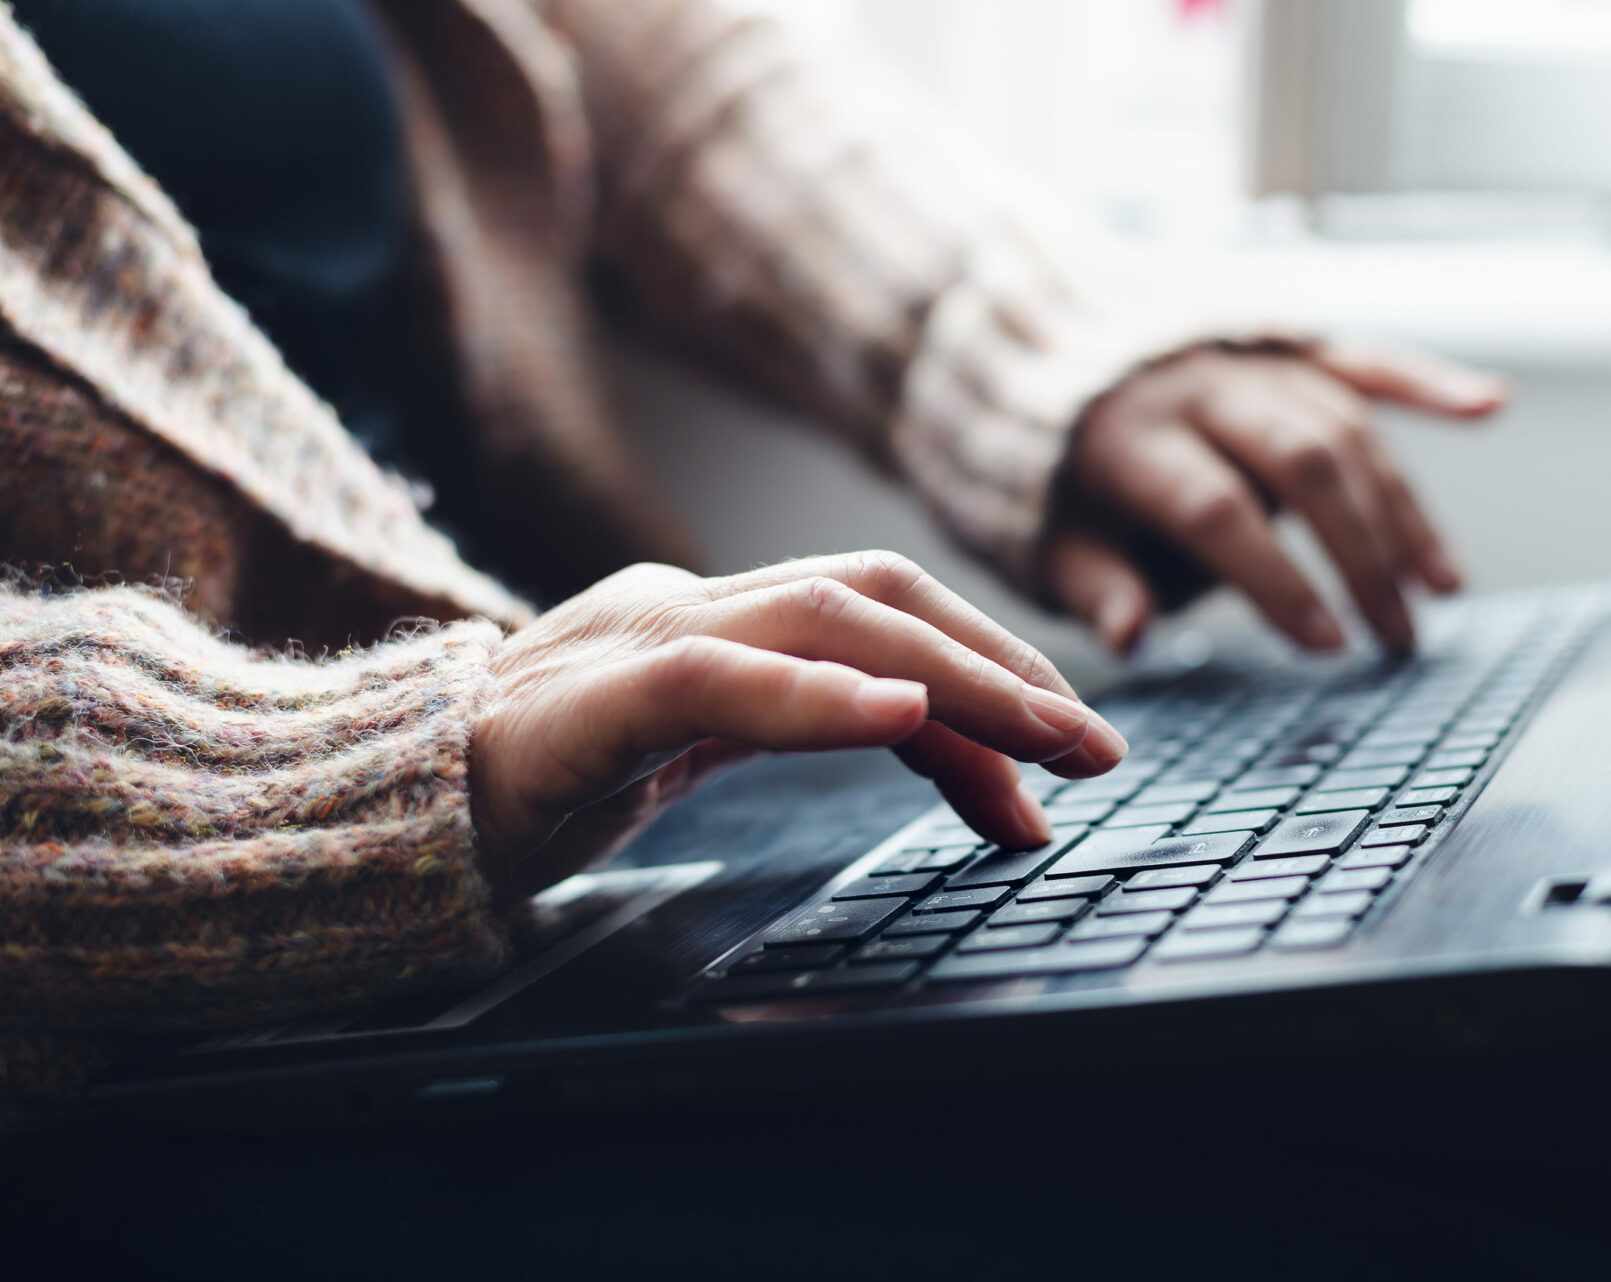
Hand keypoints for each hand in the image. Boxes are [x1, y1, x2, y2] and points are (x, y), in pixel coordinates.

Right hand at [468, 553, 1126, 899]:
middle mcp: (688, 605)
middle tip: (1095, 748)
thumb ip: (807, 733)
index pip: (884, 616)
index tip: (1070, 747)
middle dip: (1003, 666)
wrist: (378, 812)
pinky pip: (714, 683)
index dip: (991, 666)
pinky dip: (815, 699)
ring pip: (823, 621)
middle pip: (877, 597)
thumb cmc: (541, 785)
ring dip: (954, 682)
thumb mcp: (700, 759)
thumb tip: (959, 762)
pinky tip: (898, 723)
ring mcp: (633, 640)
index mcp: (719, 616)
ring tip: (1046, 741)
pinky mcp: (582, 702)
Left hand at [1046, 340, 1505, 653]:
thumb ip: (1093, 583)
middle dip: (1359, 553)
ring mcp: (1243, 356)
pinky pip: (1358, 357)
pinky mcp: (1278, 341)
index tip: (1327, 644)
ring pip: (1342, 422)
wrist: (1027, 345)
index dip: (1275, 577)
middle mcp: (1194, 384)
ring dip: (1400, 505)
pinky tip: (1489, 405)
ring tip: (1437, 586)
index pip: (1215, 508)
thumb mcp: (1041, 540)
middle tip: (1398, 636)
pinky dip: (1424, 380)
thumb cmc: (1046, 474)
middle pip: (1300, 460)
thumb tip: (1131, 634)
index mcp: (1126, 437)